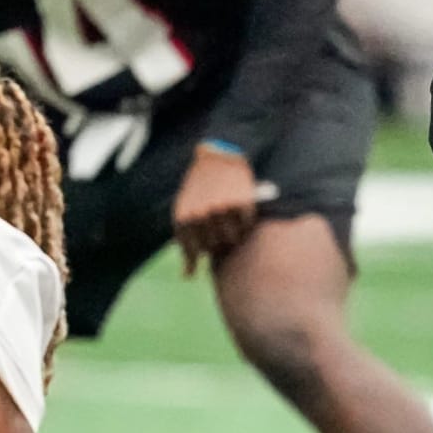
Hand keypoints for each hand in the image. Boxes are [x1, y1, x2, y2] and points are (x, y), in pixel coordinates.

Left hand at [172, 143, 257, 276]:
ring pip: (234, 239)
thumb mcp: (186, 212)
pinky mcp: (241, 203)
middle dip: (221, 239)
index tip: (210, 239)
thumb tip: (187, 277)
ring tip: (233, 218)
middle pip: (216, 247)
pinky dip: (247, 220)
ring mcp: (222, 209)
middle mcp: (202, 215)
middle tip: (224, 224)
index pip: (197, 252)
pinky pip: (248, 224)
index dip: (205, 249)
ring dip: (235, 231)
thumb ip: (186, 244)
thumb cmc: (200, 188)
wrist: (218, 155)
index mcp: (184, 217)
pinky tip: (243, 210)